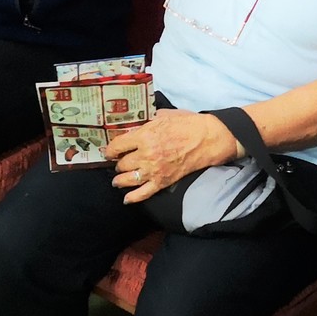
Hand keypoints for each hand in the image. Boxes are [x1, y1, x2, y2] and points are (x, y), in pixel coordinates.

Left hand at [105, 110, 233, 204]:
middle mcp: (146, 155)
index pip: (118, 146)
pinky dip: (133, 198)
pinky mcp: (163, 182)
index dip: (110, 149)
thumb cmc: (187, 124)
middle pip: (122, 164)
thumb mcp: (163, 116)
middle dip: (117, 163)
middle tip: (117, 163)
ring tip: (117, 180)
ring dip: (120, 180)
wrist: (207, 139)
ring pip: (128, 180)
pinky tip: (126, 199)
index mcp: (144, 136)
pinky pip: (143, 193)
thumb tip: (135, 125)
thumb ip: (146, 121)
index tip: (109, 151)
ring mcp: (154, 170)